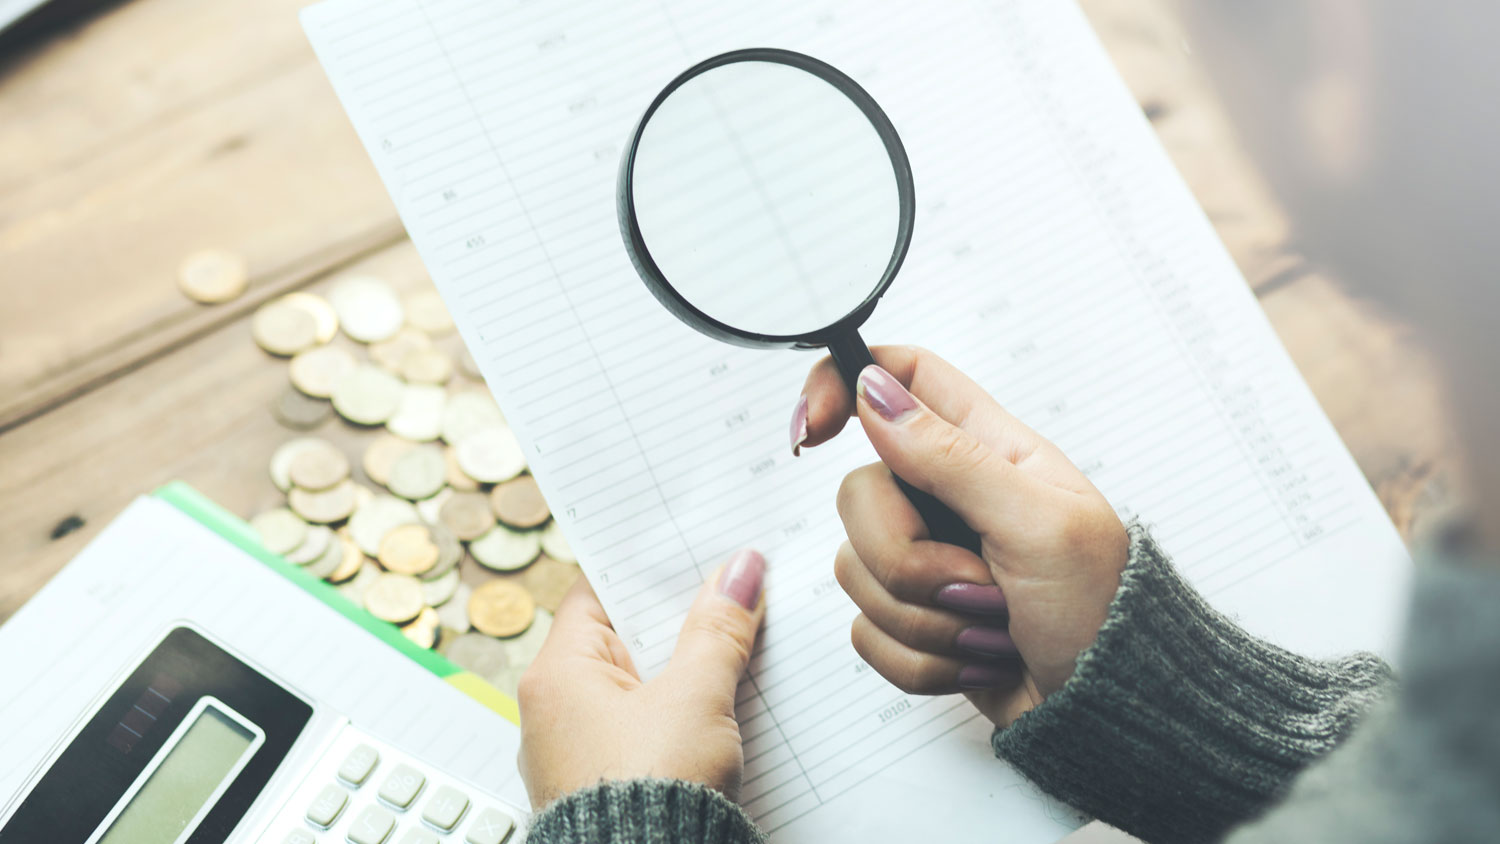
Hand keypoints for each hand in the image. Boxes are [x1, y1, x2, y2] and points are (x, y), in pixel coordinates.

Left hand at [517, 550, 765, 808]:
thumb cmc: (651, 794)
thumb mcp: (695, 697)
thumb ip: (718, 629)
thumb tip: (739, 569)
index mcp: (557, 673)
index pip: (597, 592)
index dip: (645, 567)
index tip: (690, 545)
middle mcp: (555, 709)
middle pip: (621, 638)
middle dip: (677, 615)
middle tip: (730, 583)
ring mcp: (579, 751)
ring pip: (638, 685)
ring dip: (685, 665)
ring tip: (740, 634)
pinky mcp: (607, 784)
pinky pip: (645, 728)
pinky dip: (680, 711)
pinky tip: (724, 702)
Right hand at [793, 346, 1126, 726]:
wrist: (1112, 708)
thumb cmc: (1103, 608)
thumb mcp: (1039, 523)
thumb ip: (952, 456)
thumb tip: (875, 392)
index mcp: (985, 448)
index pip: (898, 377)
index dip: (844, 384)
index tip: (815, 431)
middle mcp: (946, 495)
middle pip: (857, 494)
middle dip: (907, 557)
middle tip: (981, 582)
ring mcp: (928, 558)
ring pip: (855, 571)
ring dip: (928, 619)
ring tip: (995, 626)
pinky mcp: (914, 618)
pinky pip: (866, 632)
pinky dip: (923, 659)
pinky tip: (979, 657)